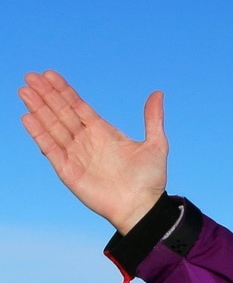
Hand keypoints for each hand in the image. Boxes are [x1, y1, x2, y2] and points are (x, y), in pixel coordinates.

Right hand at [19, 71, 166, 233]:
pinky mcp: (67, 170)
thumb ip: (153, 119)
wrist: (142, 207)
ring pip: (52, 126)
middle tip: (30, 76)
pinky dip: (39, 133)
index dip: (64, 91)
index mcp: (103, 132)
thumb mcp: (156, 144)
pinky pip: (50, 148)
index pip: (78, 106)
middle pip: (61, 112)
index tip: (49, 75)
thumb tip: (157, 93)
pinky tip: (28, 118)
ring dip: (38, 109)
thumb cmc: (150, 180)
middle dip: (46, 95)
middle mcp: (86, 141)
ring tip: (24, 91)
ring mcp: (75, 155)